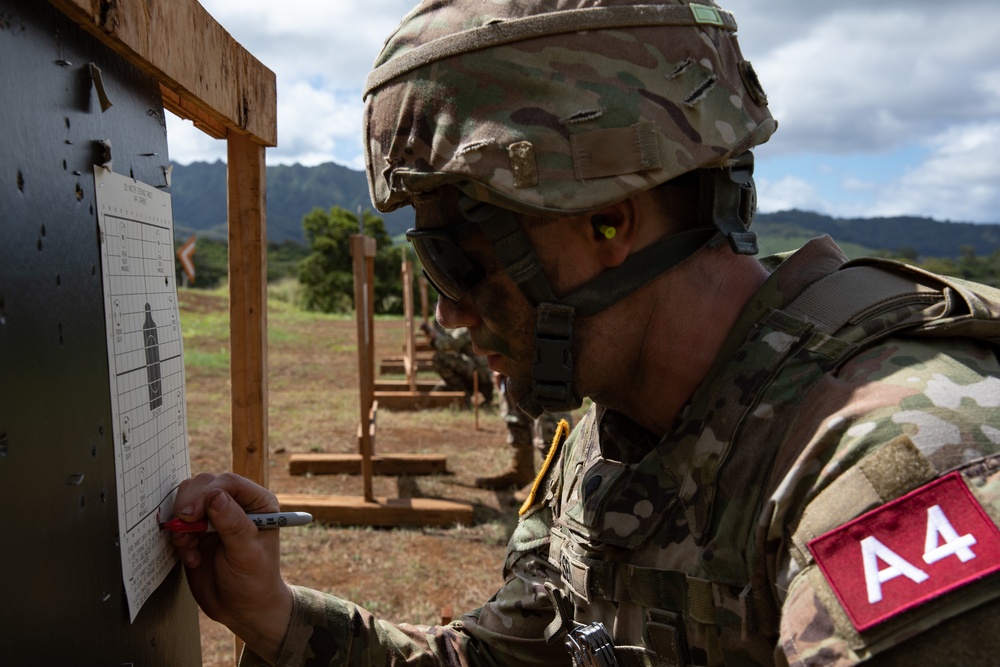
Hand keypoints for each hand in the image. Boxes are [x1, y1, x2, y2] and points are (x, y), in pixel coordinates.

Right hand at [170, 472, 291, 662]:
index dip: (206, 493)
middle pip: (204, 484)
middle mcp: (237, 504)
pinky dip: (179, 538)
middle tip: (186, 531)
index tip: (191, 515)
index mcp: (258, 503)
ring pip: (188, 499)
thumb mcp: (247, 554)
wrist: (241, 608)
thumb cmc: (254, 582)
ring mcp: (216, 516)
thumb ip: (233, 524)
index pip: (229, 482)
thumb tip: (215, 496)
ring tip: (190, 547)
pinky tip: (191, 558)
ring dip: (183, 523)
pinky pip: (179, 522)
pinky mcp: (199, 530)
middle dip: (190, 506)